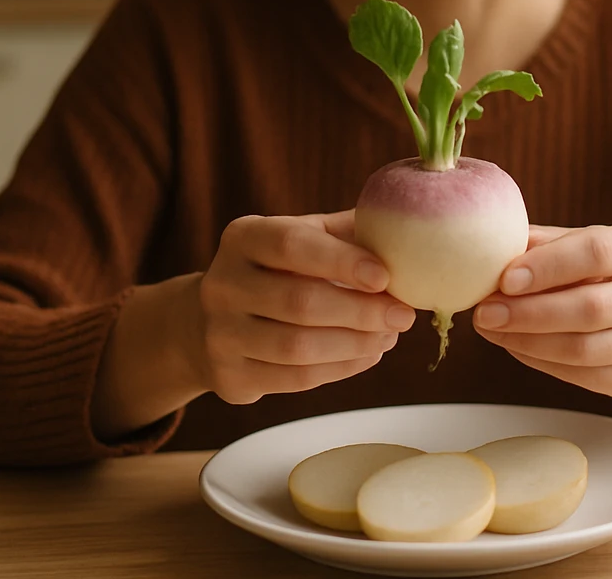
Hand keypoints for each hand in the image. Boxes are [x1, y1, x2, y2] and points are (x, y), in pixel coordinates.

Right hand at [192, 210, 415, 403]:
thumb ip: (346, 233)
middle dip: (361, 311)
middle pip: (299, 302)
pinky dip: (340, 368)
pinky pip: (295, 378)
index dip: (341, 261)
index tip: (385, 276)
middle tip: (403, 315)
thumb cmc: (276, 272)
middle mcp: (222, 284)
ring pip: (298, 347)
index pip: (291, 245)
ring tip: (389, 336)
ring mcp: (221, 334)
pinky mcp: (230, 377)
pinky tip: (367, 354)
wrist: (208, 323)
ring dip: (355, 344)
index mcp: (243, 237)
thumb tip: (404, 236)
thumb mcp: (302, 238)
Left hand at [471, 224, 611, 397]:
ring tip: (492, 329)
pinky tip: (515, 345)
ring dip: (528, 341)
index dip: (547, 266)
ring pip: (582, 349)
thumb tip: (494, 250)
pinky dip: (539, 361)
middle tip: (486, 312)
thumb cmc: (610, 275)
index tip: (505, 278)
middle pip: (589, 308)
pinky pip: (580, 375)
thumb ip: (544, 244)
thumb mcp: (585, 245)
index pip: (595, 253)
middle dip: (529, 312)